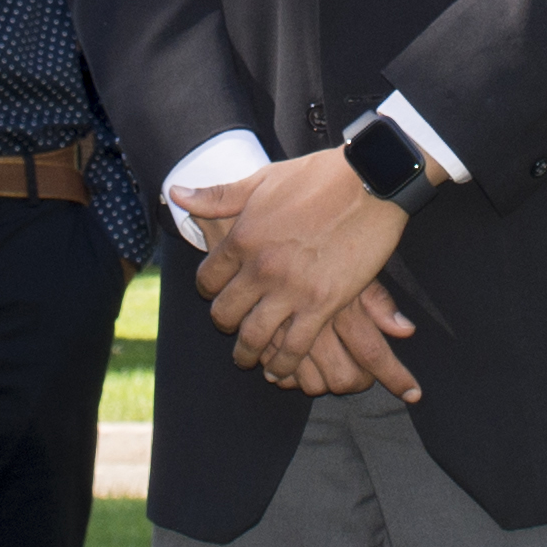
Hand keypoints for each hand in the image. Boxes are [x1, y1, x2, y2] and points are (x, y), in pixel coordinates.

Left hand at [187, 152, 419, 400]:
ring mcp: (291, 289)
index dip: (208, 291)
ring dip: (248, 354)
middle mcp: (260, 268)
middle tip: (232, 329)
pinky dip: (283, 364)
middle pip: (226, 313)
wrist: (370, 182)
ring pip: (254, 337)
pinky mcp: (323, 305)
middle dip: (225, 324)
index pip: (207, 280)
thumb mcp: (262, 181)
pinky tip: (280, 369)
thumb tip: (177, 194)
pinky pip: (294, 347)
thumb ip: (219, 196)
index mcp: (242, 238)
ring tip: (248, 358)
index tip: (218, 294)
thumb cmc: (317, 177)